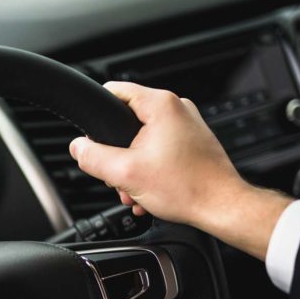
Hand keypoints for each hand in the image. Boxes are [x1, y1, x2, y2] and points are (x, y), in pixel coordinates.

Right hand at [69, 81, 291, 259]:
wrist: (221, 207)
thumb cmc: (187, 188)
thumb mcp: (125, 173)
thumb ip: (94, 158)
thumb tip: (78, 148)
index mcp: (161, 104)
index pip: (113, 91)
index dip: (97, 115)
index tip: (93, 137)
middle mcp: (176, 109)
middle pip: (126, 122)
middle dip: (117, 154)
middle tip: (120, 177)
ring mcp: (187, 125)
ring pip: (142, 141)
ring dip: (133, 168)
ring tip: (137, 190)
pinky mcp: (192, 143)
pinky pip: (159, 151)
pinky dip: (150, 171)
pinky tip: (150, 192)